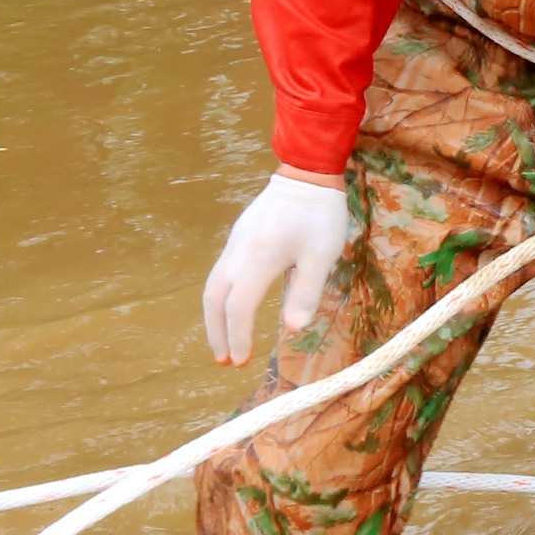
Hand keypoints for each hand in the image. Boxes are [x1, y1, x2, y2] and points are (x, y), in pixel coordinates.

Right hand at [202, 170, 351, 365]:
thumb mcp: (321, 256)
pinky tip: (232, 311)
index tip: (242, 361)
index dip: (237, 337)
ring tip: (225, 344)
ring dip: (215, 317)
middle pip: (213, 299)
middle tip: (226, 361)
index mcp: (258, 258)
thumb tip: (293, 330)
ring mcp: (235, 244)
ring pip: (212, 286)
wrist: (306, 173)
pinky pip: (220, 273)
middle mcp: (238, 252)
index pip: (238, 307)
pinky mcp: (238, 238)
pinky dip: (220, 299)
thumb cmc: (319, 215)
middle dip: (217, 333)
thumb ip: (306, 293)